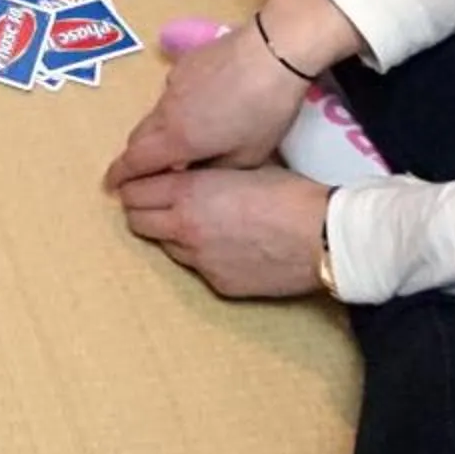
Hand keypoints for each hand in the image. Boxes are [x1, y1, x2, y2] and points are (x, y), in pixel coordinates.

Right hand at [107, 17, 310, 183]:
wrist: (272, 52)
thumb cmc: (265, 111)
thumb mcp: (248, 156)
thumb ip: (214, 170)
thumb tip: (196, 173)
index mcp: (177, 138)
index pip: (134, 162)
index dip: (119, 176)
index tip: (110, 186)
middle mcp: (166, 111)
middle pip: (139, 137)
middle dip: (138, 156)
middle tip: (149, 169)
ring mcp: (173, 83)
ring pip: (156, 114)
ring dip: (161, 130)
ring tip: (188, 137)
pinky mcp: (185, 63)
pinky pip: (172, 92)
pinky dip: (179, 106)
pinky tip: (209, 105)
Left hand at [113, 164, 333, 298]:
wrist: (322, 236)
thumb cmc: (288, 193)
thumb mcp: (239, 169)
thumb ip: (204, 176)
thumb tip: (189, 174)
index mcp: (188, 191)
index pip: (133, 191)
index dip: (133, 186)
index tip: (138, 183)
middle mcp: (184, 227)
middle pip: (136, 221)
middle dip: (142, 211)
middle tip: (157, 203)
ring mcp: (199, 260)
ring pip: (165, 246)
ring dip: (171, 234)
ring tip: (197, 224)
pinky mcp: (218, 284)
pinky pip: (196, 268)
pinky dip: (202, 256)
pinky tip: (226, 246)